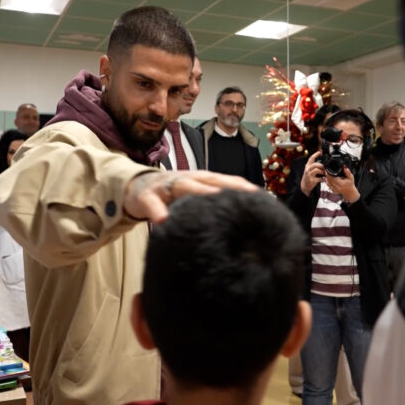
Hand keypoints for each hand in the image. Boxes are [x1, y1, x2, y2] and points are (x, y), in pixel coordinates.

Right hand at [124, 170, 257, 222]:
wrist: (136, 188)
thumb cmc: (172, 196)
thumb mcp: (194, 198)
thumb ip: (213, 206)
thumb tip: (243, 225)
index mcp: (202, 180)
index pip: (228, 182)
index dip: (246, 189)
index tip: (267, 201)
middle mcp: (188, 179)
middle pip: (211, 180)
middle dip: (231, 187)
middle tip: (250, 198)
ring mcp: (167, 185)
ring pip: (184, 186)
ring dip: (199, 192)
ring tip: (214, 201)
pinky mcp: (147, 196)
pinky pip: (152, 203)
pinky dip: (157, 211)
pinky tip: (163, 222)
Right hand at [300, 151, 324, 195]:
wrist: (304, 185)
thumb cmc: (308, 176)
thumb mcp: (309, 169)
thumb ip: (314, 165)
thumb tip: (323, 163)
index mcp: (307, 166)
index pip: (311, 158)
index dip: (316, 154)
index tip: (321, 152)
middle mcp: (307, 169)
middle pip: (315, 164)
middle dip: (321, 165)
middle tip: (324, 167)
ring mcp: (309, 175)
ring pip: (316, 170)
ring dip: (322, 171)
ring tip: (324, 173)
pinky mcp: (312, 180)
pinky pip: (319, 178)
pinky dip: (322, 179)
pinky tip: (323, 179)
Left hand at [325, 166, 359, 202]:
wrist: (349, 192)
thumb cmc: (350, 184)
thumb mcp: (351, 177)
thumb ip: (348, 172)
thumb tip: (345, 167)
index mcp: (341, 184)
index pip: (332, 178)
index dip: (328, 174)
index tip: (327, 170)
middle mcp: (337, 187)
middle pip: (329, 180)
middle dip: (327, 175)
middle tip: (326, 170)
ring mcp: (334, 190)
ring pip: (327, 183)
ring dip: (326, 178)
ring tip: (327, 174)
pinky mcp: (333, 190)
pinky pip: (328, 185)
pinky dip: (327, 181)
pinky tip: (328, 178)